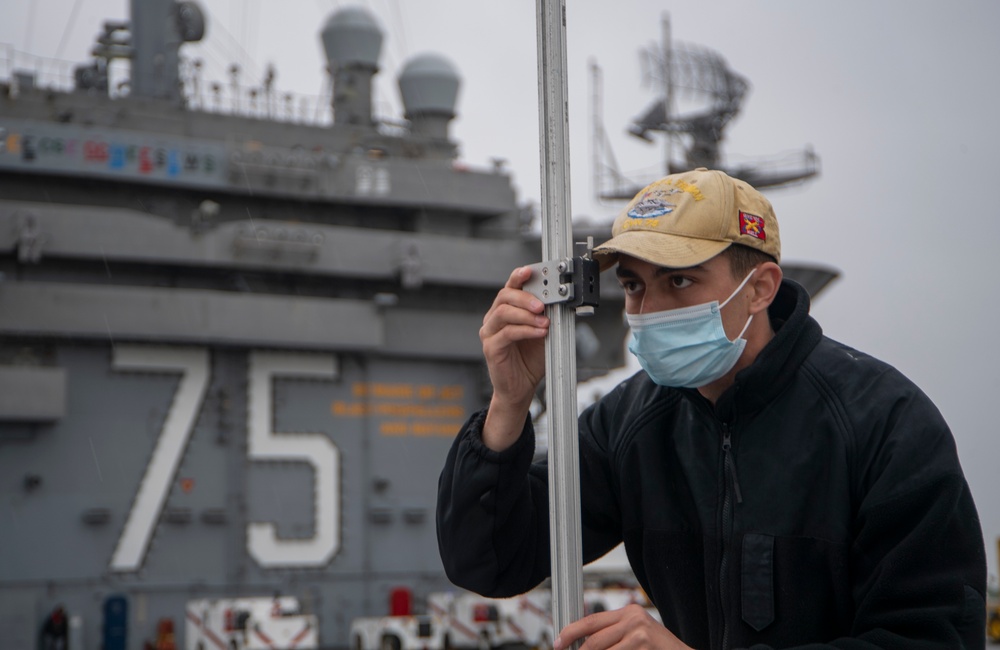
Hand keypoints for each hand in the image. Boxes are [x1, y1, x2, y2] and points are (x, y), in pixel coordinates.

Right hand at [479, 266, 548, 450]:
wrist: (521, 388)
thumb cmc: (530, 361)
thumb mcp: (544, 334)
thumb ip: (548, 318)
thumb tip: (562, 302)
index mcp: (506, 311)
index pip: (510, 288)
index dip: (518, 276)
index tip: (530, 271)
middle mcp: (494, 319)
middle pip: (504, 296)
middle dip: (525, 298)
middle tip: (542, 304)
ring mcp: (489, 333)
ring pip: (503, 313)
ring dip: (526, 315)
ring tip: (543, 321)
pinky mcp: (491, 348)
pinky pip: (507, 333)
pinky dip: (526, 330)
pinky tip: (539, 332)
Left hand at [553, 605, 692, 649]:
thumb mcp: (637, 635)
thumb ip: (613, 635)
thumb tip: (583, 643)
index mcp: (628, 612)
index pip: (591, 621)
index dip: (570, 632)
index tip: (558, 642)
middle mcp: (632, 618)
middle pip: (593, 640)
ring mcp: (638, 632)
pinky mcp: (642, 644)